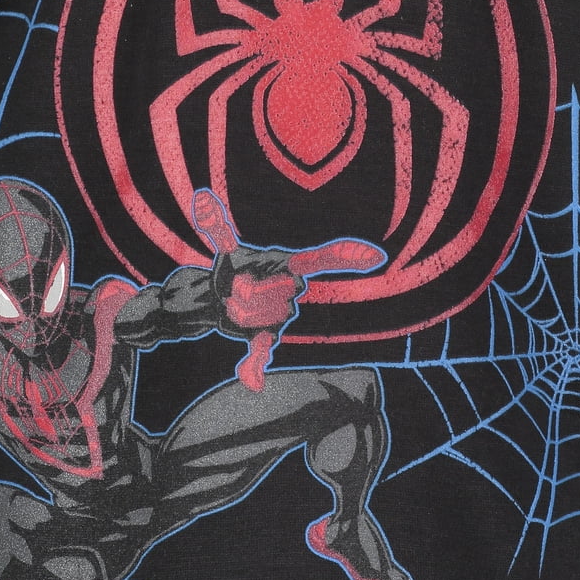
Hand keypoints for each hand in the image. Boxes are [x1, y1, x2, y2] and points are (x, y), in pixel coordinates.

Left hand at [191, 190, 383, 390]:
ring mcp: (280, 316)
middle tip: (232, 288)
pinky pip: (263, 351)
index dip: (347, 256)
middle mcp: (290, 292)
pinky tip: (251, 381)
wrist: (218, 300)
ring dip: (236, 310)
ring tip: (231, 304)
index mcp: (287, 267)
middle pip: (271, 293)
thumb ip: (218, 226)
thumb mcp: (226, 251)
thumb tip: (202, 198)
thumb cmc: (230, 273)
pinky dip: (255, 366)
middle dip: (246, 290)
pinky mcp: (265, 337)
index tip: (377, 256)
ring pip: (256, 315)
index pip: (320, 260)